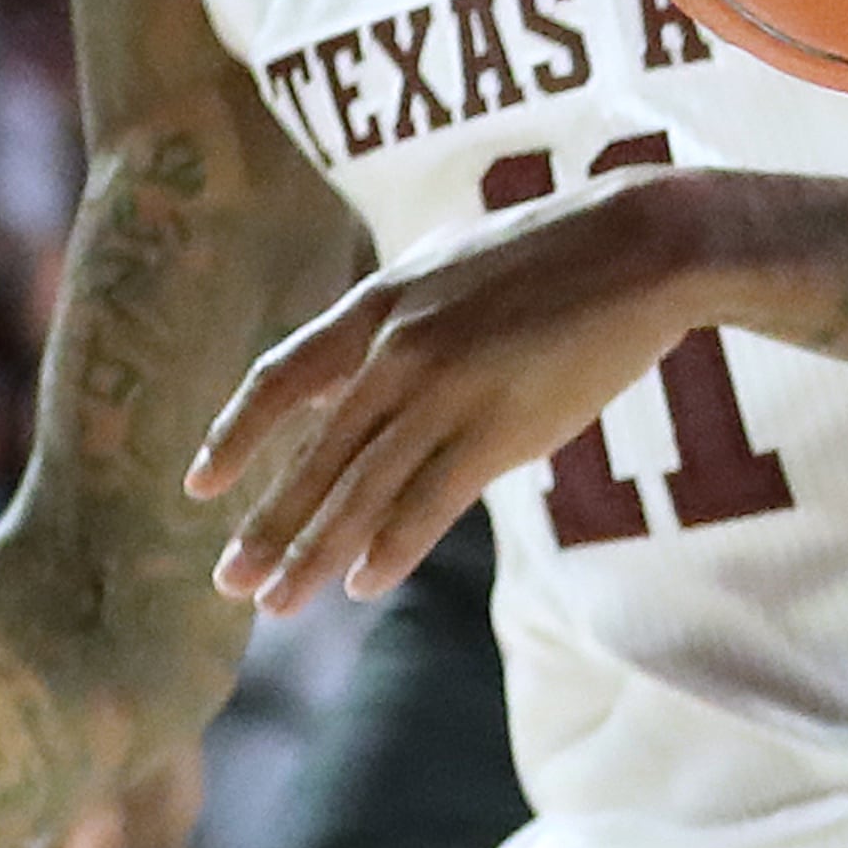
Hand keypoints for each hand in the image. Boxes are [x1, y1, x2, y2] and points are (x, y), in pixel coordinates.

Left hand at [186, 176, 704, 609]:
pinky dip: (391, 548)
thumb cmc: (554, 251)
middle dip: (268, 526)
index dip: (235, 435)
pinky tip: (364, 583)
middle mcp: (400, 349)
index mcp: (382, 302)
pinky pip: (430, 501)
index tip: (199, 488)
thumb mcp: (449, 263)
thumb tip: (340, 373)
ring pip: (362, 491)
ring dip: (314, 555)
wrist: (647, 243)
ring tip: (280, 604)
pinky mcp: (504, 425)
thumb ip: (393, 317)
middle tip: (229, 585)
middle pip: (316, 456)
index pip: (281, 377)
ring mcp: (450, 389)